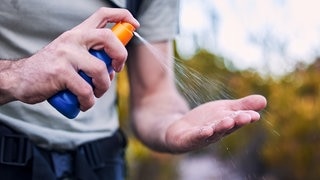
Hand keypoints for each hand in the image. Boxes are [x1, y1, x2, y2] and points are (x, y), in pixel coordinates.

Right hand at [0, 8, 138, 110]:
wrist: (20, 78)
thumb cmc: (51, 68)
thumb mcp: (70, 53)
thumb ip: (89, 53)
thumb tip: (114, 64)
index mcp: (77, 33)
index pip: (103, 15)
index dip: (123, 16)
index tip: (134, 25)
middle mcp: (73, 39)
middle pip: (108, 38)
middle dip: (121, 56)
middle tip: (116, 70)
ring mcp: (66, 54)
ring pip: (100, 70)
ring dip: (103, 87)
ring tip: (95, 94)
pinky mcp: (60, 72)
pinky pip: (86, 90)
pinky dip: (89, 102)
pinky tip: (84, 104)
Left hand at [164, 95, 266, 152]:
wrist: (180, 130)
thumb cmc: (206, 121)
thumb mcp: (224, 109)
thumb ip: (242, 105)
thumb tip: (265, 100)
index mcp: (227, 124)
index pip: (237, 120)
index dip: (246, 117)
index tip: (255, 114)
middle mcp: (216, 133)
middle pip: (227, 127)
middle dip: (236, 122)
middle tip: (246, 116)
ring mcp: (202, 137)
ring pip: (213, 133)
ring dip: (220, 128)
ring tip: (228, 121)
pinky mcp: (187, 140)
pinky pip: (195, 137)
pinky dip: (200, 134)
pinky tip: (206, 130)